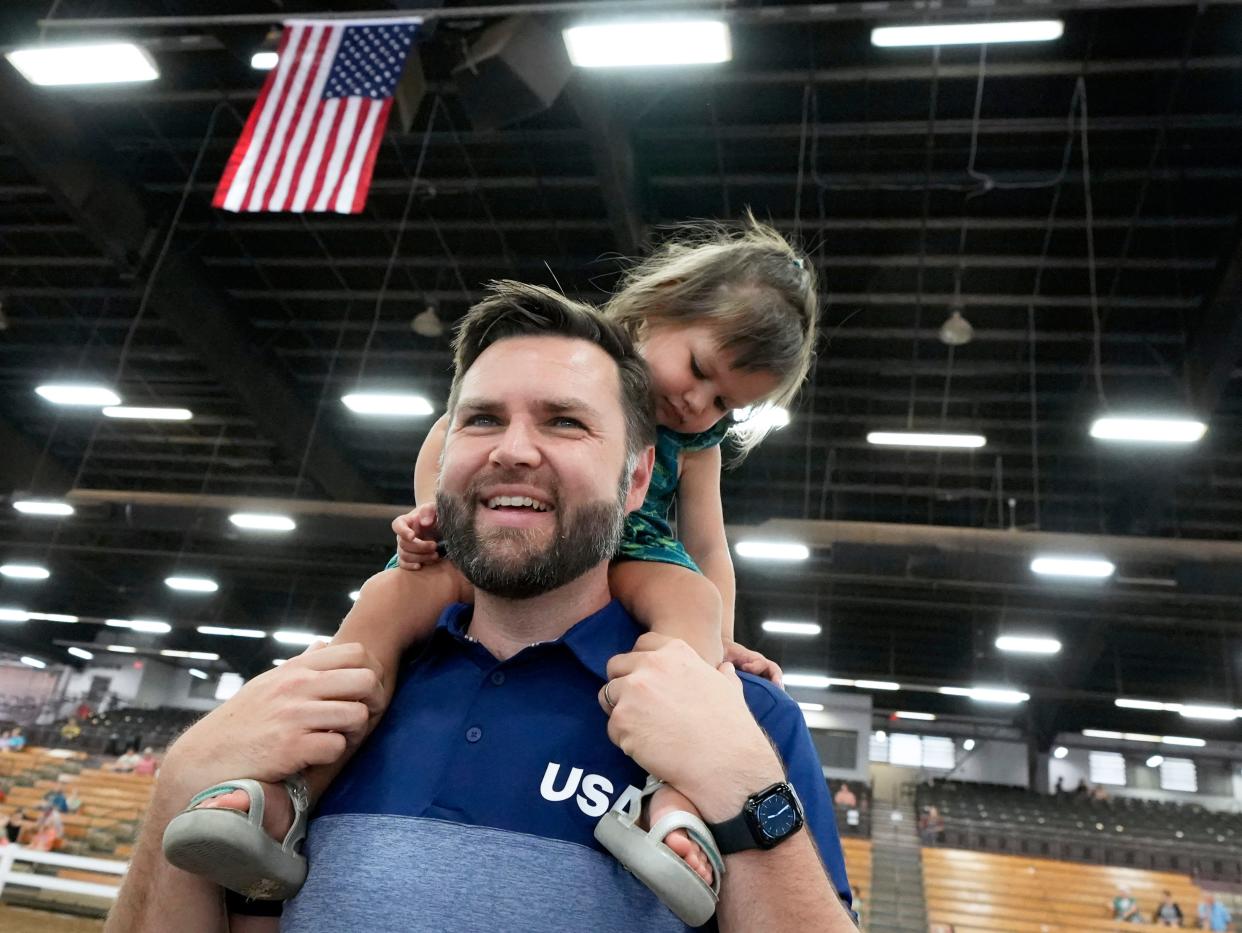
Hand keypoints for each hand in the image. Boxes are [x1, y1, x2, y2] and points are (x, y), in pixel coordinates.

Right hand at [162, 641, 384, 789]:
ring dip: (355, 732)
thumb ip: (300, 665)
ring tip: (337, 738)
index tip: (362, 693)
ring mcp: (294, 715)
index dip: (370, 672)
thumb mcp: (268, 683)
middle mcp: (297, 686)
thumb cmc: (241, 722)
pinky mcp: (291, 747)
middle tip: (360, 718)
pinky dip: (332, 754)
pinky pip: (337, 746)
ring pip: (358, 715)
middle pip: (366, 680)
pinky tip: (316, 756)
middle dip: (373, 702)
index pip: (356, 653)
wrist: (203, 759)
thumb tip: (322, 643)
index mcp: (295, 669)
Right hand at [392, 503, 439, 569]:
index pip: (398, 525)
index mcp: (406, 521)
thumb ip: (429, 511)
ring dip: (420, 557)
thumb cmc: (435, 515)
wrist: (439, 527)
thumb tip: (424, 523)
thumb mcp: (434, 509)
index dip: (403, 532)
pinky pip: (403, 564)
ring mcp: (403, 547)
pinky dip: (410, 566)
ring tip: (435, 555)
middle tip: (435, 546)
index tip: (413, 536)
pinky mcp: (408, 557)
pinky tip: (420, 566)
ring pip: (404, 555)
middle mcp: (402, 535)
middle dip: (420, 547)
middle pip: (404, 544)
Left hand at [600, 633, 782, 822]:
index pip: (642, 644)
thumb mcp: (730, 688)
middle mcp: (650, 664)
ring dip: (620, 711)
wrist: (726, 763)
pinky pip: (612, 727)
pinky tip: (646, 749)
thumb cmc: (731, 727)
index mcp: (675, 652)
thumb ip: (722, 674)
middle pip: (616, 666)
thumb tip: (725, 668)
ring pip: (607, 695)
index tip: (648, 680)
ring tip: (642, 730)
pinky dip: (624, 740)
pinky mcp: (621, 720)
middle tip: (639, 708)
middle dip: (623, 685)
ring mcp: (632, 691)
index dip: (641, 663)